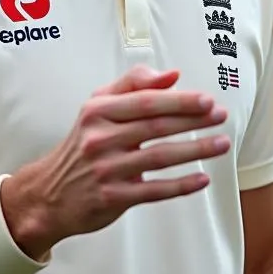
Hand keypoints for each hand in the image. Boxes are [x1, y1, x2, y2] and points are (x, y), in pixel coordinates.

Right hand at [0, 65, 229, 259]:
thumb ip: (132, 85)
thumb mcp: (97, 106)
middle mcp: (100, 138)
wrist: (50, 193)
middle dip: (194, 120)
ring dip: (196, 150)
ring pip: (160, 157)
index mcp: (97, 111)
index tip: (206, 99)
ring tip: (222, 143)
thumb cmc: (83, 143)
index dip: (179, 100)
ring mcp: (107, 170)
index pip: (145, 101)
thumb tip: (171, 75)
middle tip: (220, 116)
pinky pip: (155, 190)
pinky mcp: (114, 197)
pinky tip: (202, 178)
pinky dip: (181, 185)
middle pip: (156, 126)